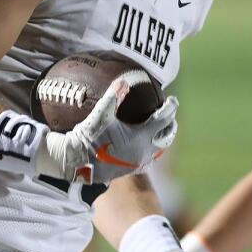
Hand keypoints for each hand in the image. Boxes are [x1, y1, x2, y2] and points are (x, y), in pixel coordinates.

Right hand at [41, 72, 178, 183]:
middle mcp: (144, 150)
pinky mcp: (132, 169)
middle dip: (170, 124)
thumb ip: (114, 96)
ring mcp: (139, 162)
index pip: (163, 119)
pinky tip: (149, 147)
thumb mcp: (101, 114)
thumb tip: (124, 81)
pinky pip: (150, 159)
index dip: (170, 108)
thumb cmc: (90, 137)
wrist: (79, 162)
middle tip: (170, 114)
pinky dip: (154, 150)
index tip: (172, 100)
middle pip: (167, 136)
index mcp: (141, 136)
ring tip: (162, 130)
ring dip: (164, 138)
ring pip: (160, 150)